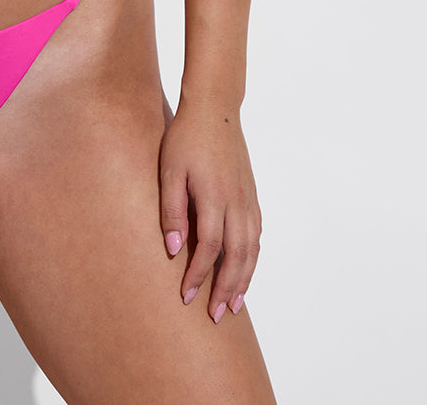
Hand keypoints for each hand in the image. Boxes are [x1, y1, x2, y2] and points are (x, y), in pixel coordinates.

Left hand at [158, 98, 261, 322]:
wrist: (215, 110)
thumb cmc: (185, 138)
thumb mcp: (169, 170)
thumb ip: (171, 210)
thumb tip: (172, 248)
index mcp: (214, 197)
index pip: (208, 248)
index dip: (198, 275)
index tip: (186, 296)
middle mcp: (236, 202)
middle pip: (236, 256)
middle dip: (226, 289)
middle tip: (216, 316)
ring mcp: (248, 199)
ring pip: (251, 249)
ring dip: (244, 279)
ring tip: (235, 304)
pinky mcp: (252, 194)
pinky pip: (257, 234)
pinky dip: (253, 258)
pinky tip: (245, 269)